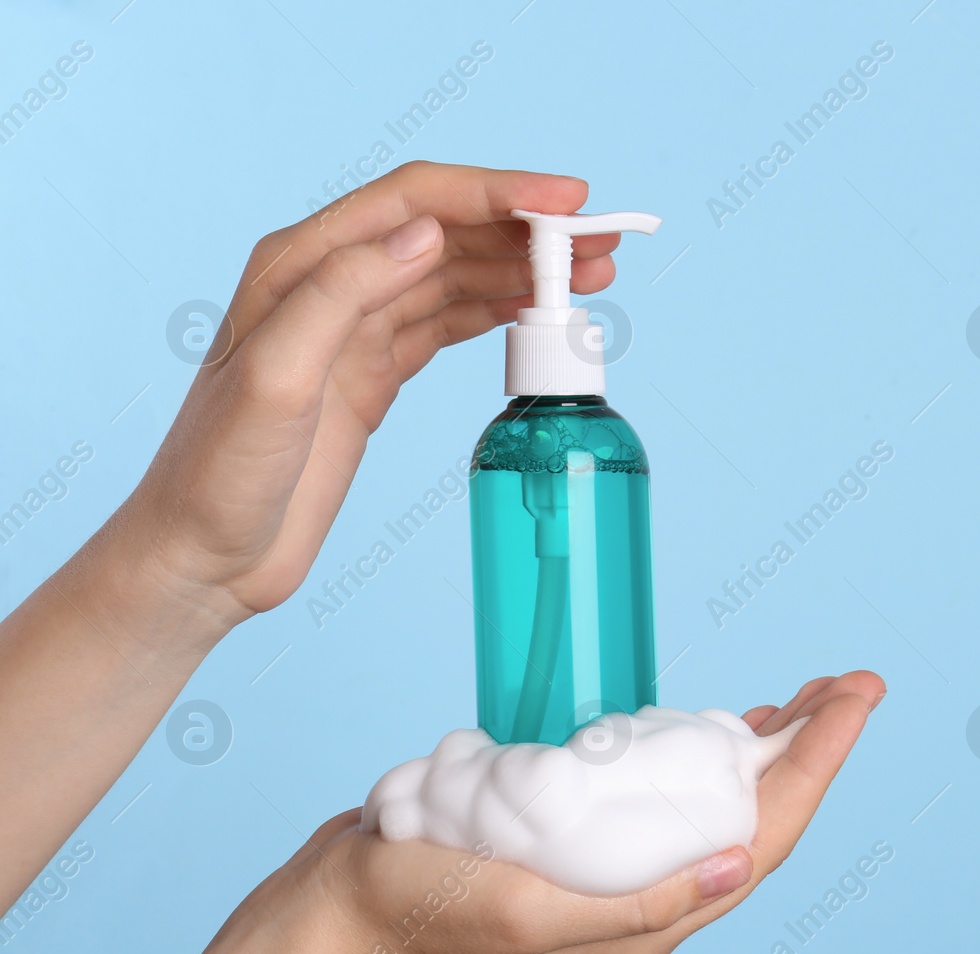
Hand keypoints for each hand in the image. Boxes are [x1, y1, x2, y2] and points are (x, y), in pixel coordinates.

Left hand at [116, 161, 620, 620]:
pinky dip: (496, 312)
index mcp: (300, 263)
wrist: (202, 556)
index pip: (414, 201)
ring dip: (522, 271)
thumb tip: (426, 232)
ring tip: (591, 276)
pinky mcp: (373, 376)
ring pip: (455, 277)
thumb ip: (343, 292)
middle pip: (447, 232)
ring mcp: (355, 331)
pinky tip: (535, 309)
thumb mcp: (276, 377)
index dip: (496, 192)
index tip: (565, 202)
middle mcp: (330, 283)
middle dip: (527, 232)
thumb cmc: (218, 472)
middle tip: (600, 243)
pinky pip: (446, 324)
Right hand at [324, 671, 884, 953]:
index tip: (853, 699)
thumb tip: (740, 869)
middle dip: (812, 747)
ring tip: (808, 697)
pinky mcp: (586, 833)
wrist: (340, 907)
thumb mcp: (532, 916)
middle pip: (756, 815)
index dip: (818, 765)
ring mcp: (618, 865)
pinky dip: (707, 752)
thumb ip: (639, 909)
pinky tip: (720, 723)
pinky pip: (670, 790)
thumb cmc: (422, 907)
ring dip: (770, 749)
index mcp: (649, 921)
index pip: (764, 836)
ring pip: (720, 802)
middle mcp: (647, 896)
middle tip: (848, 681)